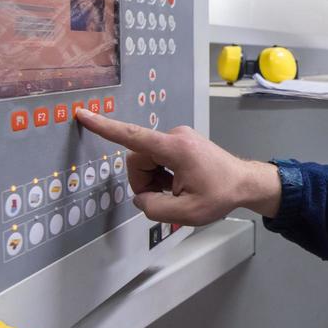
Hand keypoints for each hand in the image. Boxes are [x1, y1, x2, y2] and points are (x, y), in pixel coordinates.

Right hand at [74, 109, 280, 222]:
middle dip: (144, 181)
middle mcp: (175, 136)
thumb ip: (155, 208)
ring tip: (177, 191)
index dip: (104, 127)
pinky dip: (161, 174)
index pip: (132, 136)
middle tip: (165, 198)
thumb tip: (141, 198)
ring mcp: (178, 136)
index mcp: (175, 149)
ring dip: (154, 179)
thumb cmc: (222, 194)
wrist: (245, 182)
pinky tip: (179, 184)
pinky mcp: (180, 141)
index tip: (83, 115)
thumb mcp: (187, 213)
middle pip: (138, 158)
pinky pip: (157, 158)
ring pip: (146, 160)